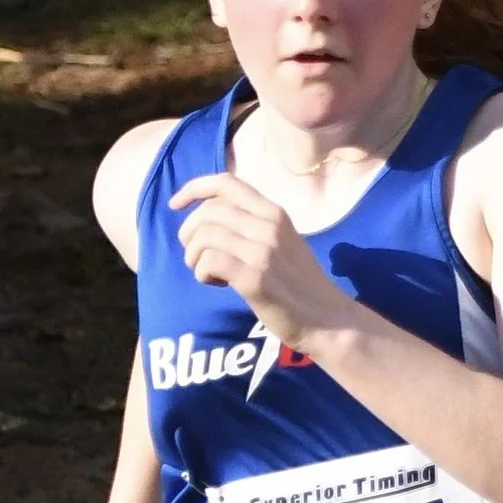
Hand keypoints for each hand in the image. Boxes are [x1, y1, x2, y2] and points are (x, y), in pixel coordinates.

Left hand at [170, 172, 354, 350]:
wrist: (327, 319)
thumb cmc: (299, 284)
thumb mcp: (282, 242)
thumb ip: (253, 225)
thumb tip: (208, 217)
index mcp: (274, 212)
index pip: (226, 183)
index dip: (194, 188)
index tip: (175, 204)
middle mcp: (269, 225)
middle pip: (208, 212)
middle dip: (189, 233)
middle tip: (195, 256)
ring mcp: (263, 251)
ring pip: (205, 236)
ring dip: (193, 256)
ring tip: (206, 272)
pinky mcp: (255, 279)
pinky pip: (210, 261)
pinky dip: (202, 273)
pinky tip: (215, 284)